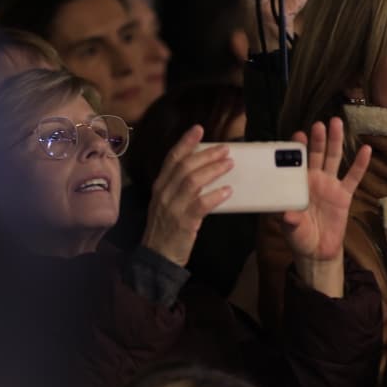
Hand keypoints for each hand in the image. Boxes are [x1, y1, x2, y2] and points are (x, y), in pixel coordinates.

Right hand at [140, 125, 234, 266]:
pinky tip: (227, 191)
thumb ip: (179, 186)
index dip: (186, 142)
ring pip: (192, 181)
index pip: (172, 158)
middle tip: (225, 148)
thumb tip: (203, 169)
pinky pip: (200, 204)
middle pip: (185, 166)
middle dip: (206, 154)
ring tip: (229, 164)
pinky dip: (215, 196)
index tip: (199, 129)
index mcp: (160, 186)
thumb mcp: (166, 203)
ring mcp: (172, 207)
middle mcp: (163, 193)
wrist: (157, 257)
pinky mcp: (183, 223)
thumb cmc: (166, 228)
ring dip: (213, 170)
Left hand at [282, 117, 370, 296]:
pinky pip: (353, 177)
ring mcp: (330, 185)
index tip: (298, 135)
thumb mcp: (291, 230)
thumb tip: (287, 215)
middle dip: (318, 140)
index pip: (297, 163)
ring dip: (335, 142)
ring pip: (334, 159)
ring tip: (337, 123)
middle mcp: (314, 180)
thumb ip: (289, 220)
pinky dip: (360, 164)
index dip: (298, 149)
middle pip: (317, 155)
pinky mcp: (345, 195)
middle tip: (319, 124)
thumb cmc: (300, 236)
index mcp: (298, 185)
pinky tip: (366, 149)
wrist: (318, 251)